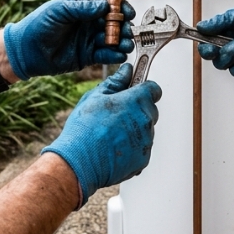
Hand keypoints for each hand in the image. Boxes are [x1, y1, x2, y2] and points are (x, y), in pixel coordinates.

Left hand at [3, 0, 134, 79]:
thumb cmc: (38, 26)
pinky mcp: (88, 56)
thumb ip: (82, 8)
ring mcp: (89, 39)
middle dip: (123, 26)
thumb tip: (104, 6)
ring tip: (125, 44)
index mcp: (83, 6)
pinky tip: (118, 55)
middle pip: (114, 22)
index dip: (120, 7)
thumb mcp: (59, 11)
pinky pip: (105, 55)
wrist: (25, 51)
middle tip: (127, 31)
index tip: (128, 12)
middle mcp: (89, 22)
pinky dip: (114, 55)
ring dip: (122, 41)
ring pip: (112, 39)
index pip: (108, 3)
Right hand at [42, 63, 161, 207]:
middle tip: (114, 115)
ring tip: (109, 135)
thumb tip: (126, 71)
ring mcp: (146, 141)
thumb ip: (115, 82)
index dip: (143, 88)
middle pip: (149, 110)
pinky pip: (141, 148)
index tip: (134, 91)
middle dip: (136, 110)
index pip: (153, 89)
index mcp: (136, 101)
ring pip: (145, 130)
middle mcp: (146, 120)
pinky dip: (131, 147)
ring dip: (133, 129)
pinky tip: (112, 148)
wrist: (79, 162)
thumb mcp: (95, 97)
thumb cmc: (84, 129)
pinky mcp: (143, 159)